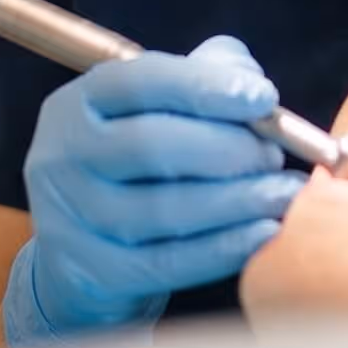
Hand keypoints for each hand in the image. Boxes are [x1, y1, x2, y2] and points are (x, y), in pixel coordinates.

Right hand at [4, 35, 307, 347]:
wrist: (80, 256)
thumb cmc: (135, 167)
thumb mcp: (156, 110)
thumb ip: (204, 75)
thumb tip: (248, 79)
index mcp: (77, 103)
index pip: (139, 82)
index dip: (204, 87)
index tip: (264, 98)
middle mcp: (62, 156)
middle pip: (151, 145)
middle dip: (228, 148)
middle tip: (274, 156)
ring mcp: (70, 219)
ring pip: (164, 209)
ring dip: (237, 200)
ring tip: (285, 194)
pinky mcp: (90, 272)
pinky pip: (167, 263)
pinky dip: (223, 248)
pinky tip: (264, 233)